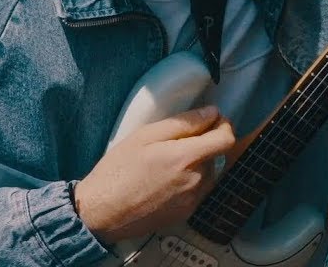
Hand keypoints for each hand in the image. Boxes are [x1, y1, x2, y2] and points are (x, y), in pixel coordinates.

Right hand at [73, 105, 235, 244]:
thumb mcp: (146, 136)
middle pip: (214, 155)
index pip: (226, 139)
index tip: (211, 121)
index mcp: (187, 159)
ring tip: (164, 165)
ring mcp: (193, 201)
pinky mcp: (186, 214)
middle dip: (201, 145)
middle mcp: (197, 181)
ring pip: (207, 173)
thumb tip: (211, 113)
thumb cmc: (118, 171)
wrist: (101, 214)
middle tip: (171, 144)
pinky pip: (197, 190)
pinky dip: (188, 181)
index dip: (223, 126)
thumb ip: (183, 123)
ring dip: (195, 164)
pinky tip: (163, 182)